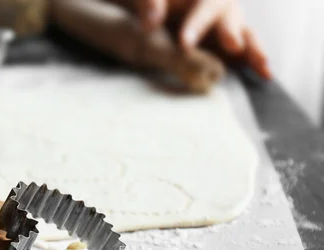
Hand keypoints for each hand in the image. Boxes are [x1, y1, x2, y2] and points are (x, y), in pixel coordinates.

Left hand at [113, 0, 271, 78]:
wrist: (164, 12)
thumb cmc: (157, 3)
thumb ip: (150, 5)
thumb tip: (150, 23)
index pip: (203, 7)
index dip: (196, 25)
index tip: (185, 44)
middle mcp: (221, 7)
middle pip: (230, 18)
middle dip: (230, 32)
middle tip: (232, 46)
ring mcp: (229, 26)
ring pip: (246, 34)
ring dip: (253, 49)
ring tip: (262, 64)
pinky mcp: (232, 45)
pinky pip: (248, 52)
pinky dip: (256, 63)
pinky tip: (266, 75)